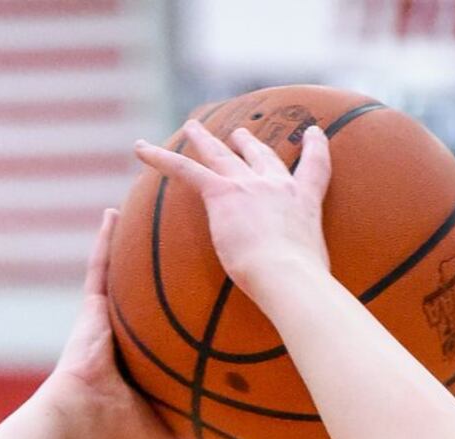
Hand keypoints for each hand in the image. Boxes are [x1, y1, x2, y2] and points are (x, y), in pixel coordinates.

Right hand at [44, 210, 213, 438]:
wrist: (84, 426)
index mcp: (143, 367)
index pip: (167, 338)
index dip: (182, 319)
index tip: (203, 299)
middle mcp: (126, 338)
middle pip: (150, 299)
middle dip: (163, 274)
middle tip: (189, 240)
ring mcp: (107, 321)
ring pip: (126, 274)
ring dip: (135, 245)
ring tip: (153, 211)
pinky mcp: (92, 310)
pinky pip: (99, 267)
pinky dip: (105, 240)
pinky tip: (114, 212)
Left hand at [134, 118, 332, 306]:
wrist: (290, 278)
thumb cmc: (304, 285)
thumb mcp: (315, 270)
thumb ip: (306, 270)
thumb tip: (307, 294)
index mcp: (304, 202)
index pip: (313, 168)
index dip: (314, 148)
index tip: (312, 133)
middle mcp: (278, 185)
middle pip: (259, 157)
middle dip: (248, 144)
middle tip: (239, 134)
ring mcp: (250, 186)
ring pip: (220, 156)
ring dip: (204, 140)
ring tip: (192, 128)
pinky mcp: (223, 193)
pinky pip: (185, 170)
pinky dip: (160, 158)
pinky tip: (140, 150)